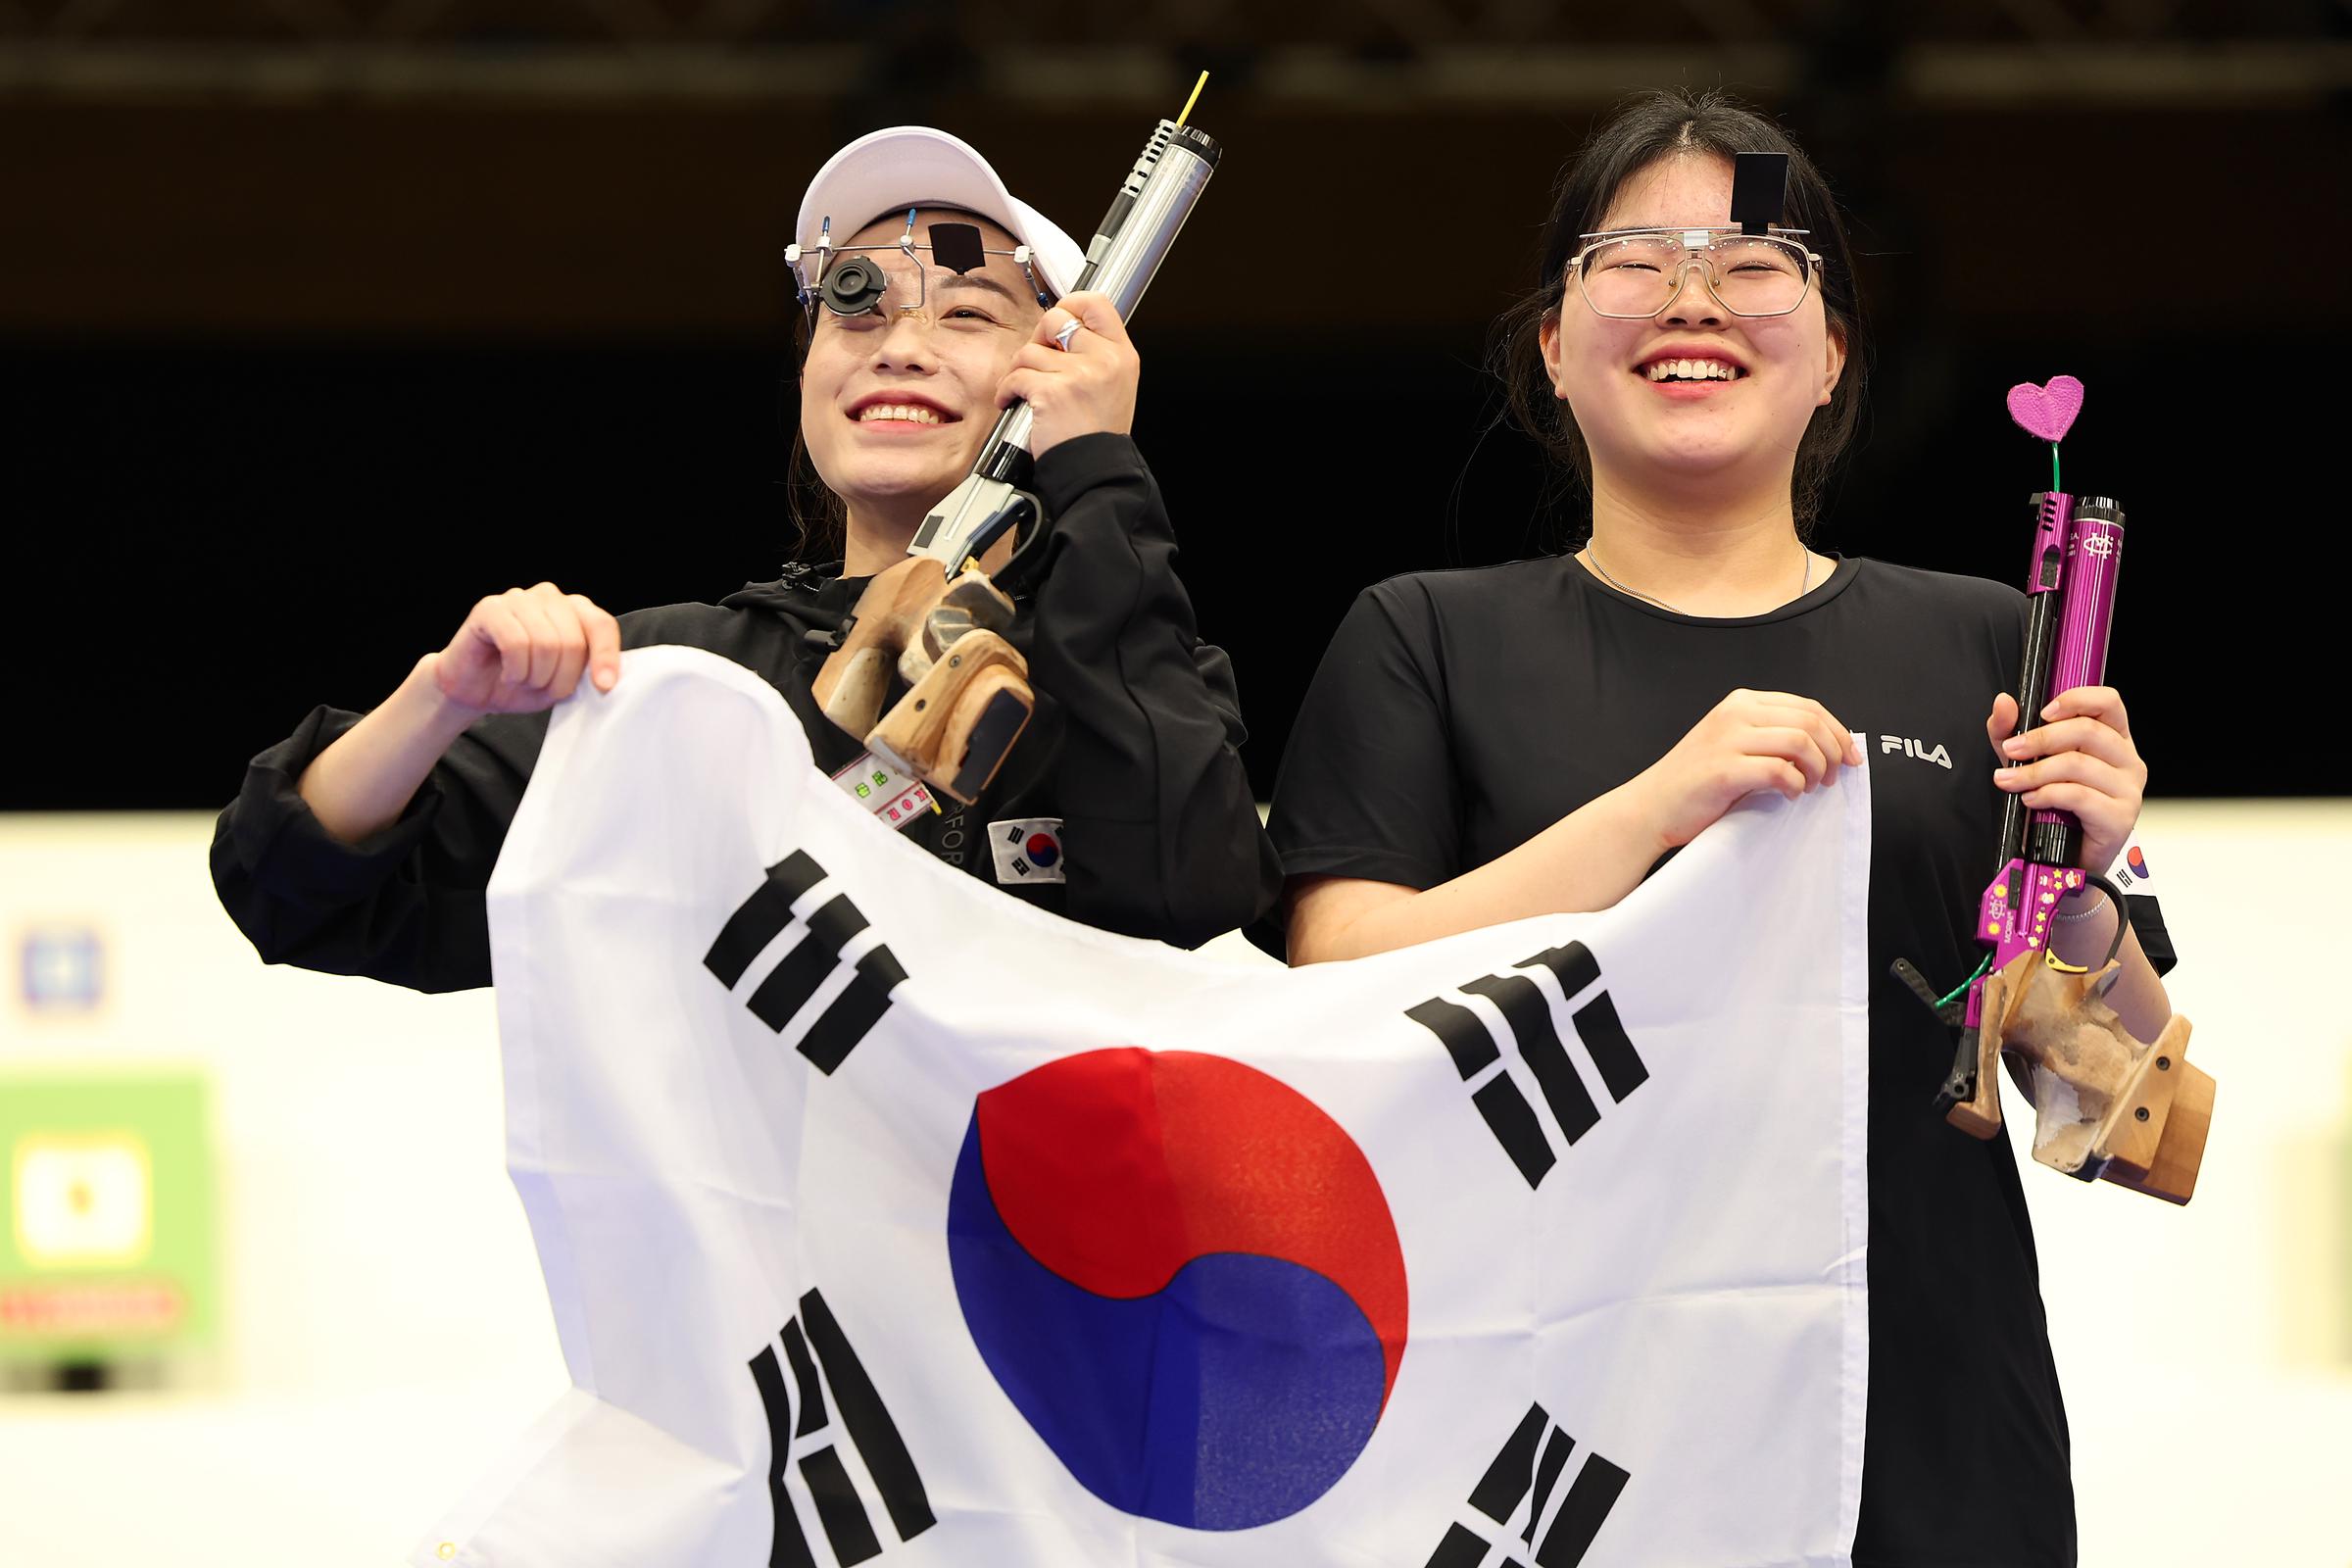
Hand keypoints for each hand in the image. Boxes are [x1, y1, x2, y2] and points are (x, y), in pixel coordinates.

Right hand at [424, 582, 621, 716]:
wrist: (473, 691)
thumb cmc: (520, 683)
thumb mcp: (562, 683)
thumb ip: (585, 673)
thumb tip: (607, 679)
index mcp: (574, 610)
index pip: (601, 625)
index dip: (605, 656)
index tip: (603, 687)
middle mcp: (549, 597)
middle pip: (572, 641)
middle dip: (560, 678)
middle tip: (542, 688)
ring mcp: (519, 599)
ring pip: (545, 643)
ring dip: (535, 677)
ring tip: (522, 680)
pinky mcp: (490, 609)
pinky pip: (516, 643)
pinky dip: (515, 670)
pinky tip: (507, 674)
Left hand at [994, 290, 1138, 455]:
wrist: (1096, 472)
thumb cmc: (1099, 435)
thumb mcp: (1115, 386)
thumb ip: (1096, 355)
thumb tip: (1062, 330)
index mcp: (1122, 355)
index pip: (1096, 304)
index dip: (1071, 304)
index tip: (1060, 319)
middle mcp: (1105, 359)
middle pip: (1056, 319)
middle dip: (1038, 338)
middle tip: (1037, 359)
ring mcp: (1080, 374)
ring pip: (1029, 351)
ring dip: (1019, 370)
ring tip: (1025, 390)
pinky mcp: (1053, 392)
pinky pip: (1016, 376)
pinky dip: (1007, 390)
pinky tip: (1013, 401)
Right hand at [1629, 689, 1860, 851]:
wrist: (1651, 807)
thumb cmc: (1697, 783)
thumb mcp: (1734, 744)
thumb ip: (1771, 737)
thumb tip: (1829, 747)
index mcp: (1740, 702)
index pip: (1807, 706)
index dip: (1838, 731)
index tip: (1851, 756)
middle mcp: (1734, 713)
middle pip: (1809, 722)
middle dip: (1834, 752)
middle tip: (1832, 778)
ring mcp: (1727, 739)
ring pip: (1800, 743)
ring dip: (1817, 769)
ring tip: (1810, 787)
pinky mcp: (1724, 770)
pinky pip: (1780, 771)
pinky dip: (1795, 786)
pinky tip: (1789, 795)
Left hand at [1987, 685, 2145, 876]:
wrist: (2065, 859)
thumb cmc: (2054, 806)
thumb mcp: (2028, 762)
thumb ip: (2012, 732)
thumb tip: (2004, 704)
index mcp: (2114, 739)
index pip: (2108, 702)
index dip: (2077, 699)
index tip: (2042, 712)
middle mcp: (2128, 760)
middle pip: (2088, 731)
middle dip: (2040, 739)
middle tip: (2011, 751)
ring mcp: (2128, 789)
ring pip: (2078, 764)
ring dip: (2035, 772)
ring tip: (2010, 781)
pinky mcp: (2120, 817)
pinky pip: (2079, 796)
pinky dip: (2046, 795)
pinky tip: (2031, 800)